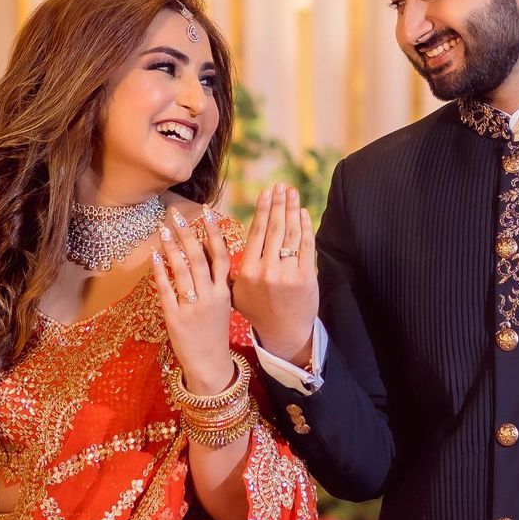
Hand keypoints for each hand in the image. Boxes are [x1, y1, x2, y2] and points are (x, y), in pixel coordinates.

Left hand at [151, 206, 233, 393]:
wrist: (210, 364)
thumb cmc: (214, 331)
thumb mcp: (223, 303)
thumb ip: (216, 278)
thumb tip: (206, 247)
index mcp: (224, 292)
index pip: (221, 256)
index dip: (214, 232)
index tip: (208, 212)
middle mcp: (210, 297)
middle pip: (199, 259)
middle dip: (188, 234)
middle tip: (177, 215)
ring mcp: (192, 307)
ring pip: (182, 271)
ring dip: (172, 248)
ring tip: (164, 230)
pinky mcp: (175, 318)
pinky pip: (166, 290)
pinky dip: (160, 271)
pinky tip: (154, 255)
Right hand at [232, 183, 317, 365]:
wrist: (283, 334)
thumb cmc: (258, 312)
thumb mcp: (236, 292)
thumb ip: (229, 268)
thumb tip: (212, 244)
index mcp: (248, 271)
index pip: (256, 233)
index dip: (262, 209)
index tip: (265, 191)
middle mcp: (267, 271)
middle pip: (274, 228)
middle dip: (278, 203)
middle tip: (280, 186)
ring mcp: (288, 274)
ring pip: (291, 234)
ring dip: (292, 210)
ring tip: (292, 193)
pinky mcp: (306, 278)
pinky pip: (306, 246)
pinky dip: (306, 227)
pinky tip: (303, 214)